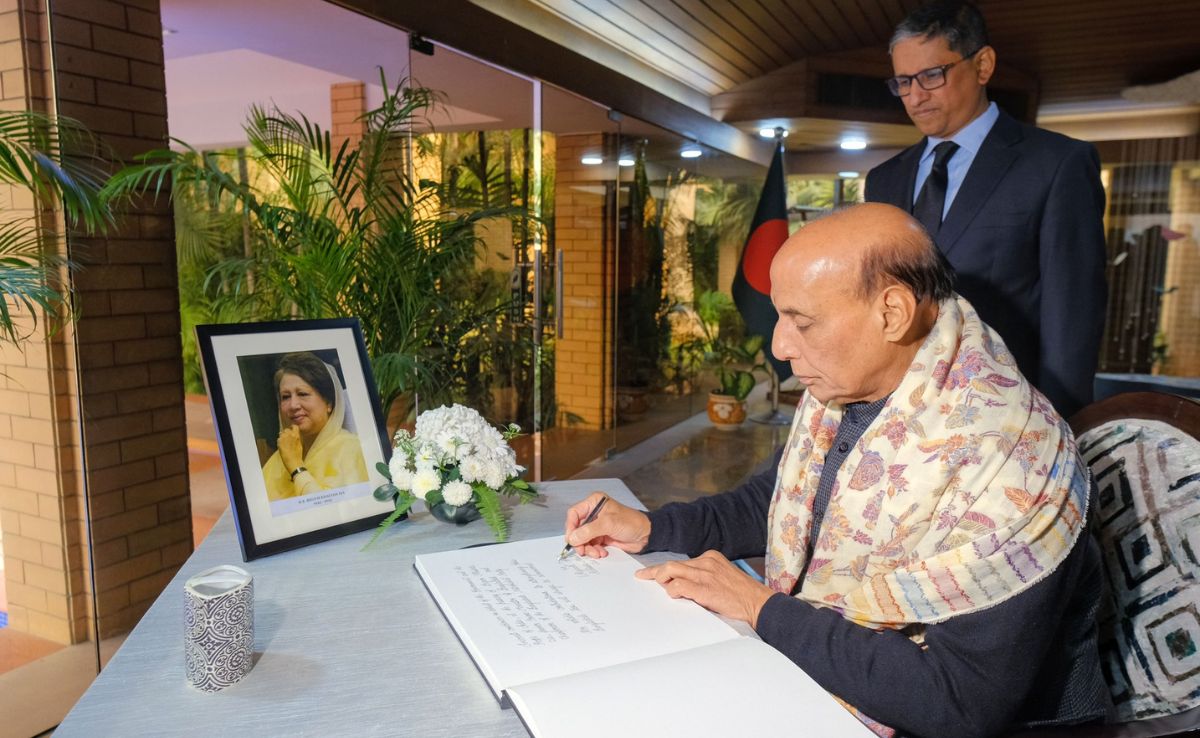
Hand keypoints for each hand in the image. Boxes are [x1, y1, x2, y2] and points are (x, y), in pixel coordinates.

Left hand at [277, 425, 303, 472]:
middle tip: (287, 438)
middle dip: (286, 432)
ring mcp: (283, 439)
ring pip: (281, 433)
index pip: (294, 426)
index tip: (292, 430)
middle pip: (286, 429)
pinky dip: (279, 441)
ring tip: (284, 442)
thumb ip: (297, 438)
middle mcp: (289, 435)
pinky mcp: (279, 443)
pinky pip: (278, 439)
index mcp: (296, 435)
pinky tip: (282, 446)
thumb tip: (294, 435)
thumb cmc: (298, 454)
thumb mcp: (300, 444)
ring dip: (282, 436)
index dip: (292, 428)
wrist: (293, 461)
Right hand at [564, 492, 650, 557]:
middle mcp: (593, 513)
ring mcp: (597, 526)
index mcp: (594, 503)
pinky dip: (594, 550)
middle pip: (576, 528)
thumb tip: (573, 538)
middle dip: (579, 541)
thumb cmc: (631, 522)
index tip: (571, 539)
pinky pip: (590, 545)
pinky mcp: (601, 536)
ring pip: (582, 539)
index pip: (574, 514)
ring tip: (597, 552)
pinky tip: (602, 552)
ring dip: (587, 548)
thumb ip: (589, 530)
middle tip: (583, 550)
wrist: (646, 535)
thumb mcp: (609, 524)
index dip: (571, 527)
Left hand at [635, 550, 773, 628]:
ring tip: (655, 586)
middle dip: (655, 571)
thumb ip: (703, 577)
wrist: (759, 604)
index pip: (681, 561)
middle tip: (642, 577)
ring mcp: (705, 574)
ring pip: (671, 571)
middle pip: (672, 564)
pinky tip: (673, 596)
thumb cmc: (741, 596)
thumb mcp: (722, 578)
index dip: (665, 568)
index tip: (653, 573)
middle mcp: (706, 562)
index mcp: (711, 557)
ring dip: (660, 579)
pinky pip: (679, 586)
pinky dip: (672, 591)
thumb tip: (681, 585)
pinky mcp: (704, 588)